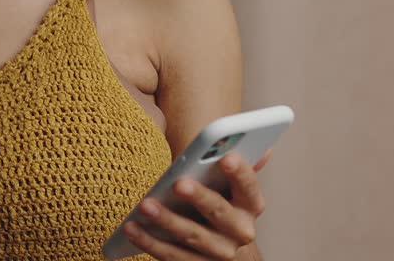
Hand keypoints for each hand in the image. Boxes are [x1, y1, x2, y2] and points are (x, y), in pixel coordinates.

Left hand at [122, 150, 271, 259]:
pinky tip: (131, 228)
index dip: (241, 172)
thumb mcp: (230, 185)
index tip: (227, 157)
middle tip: (178, 183)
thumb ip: (235, 163)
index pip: (249, 186)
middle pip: (219, 212)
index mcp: (250, 205)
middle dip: (199, 197)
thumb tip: (262, 143)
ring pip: (193, 236)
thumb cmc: (221, 202)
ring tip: (145, 205)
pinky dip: (150, 242)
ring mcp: (220, 252)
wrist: (224, 247)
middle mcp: (240, 231)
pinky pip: (172, 256)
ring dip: (167, 221)